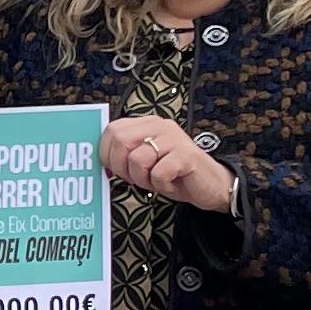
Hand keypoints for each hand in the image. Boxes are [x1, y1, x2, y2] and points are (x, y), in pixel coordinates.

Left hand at [102, 114, 236, 215]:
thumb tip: (99, 161)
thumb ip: (124, 155)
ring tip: (158, 179)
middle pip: (120, 141)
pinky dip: (162, 185)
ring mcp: (174, 139)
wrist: (210, 185)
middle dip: (122, 167)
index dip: (107, 154)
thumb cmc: (175, 174)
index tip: (117, 169)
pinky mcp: (186, 155)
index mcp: (147, 124)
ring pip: (137, 160)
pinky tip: (172, 182)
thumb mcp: (145, 161)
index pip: (112, 130)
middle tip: (138, 177)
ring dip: (143, 179)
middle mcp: (160, 126)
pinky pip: (159, 173)